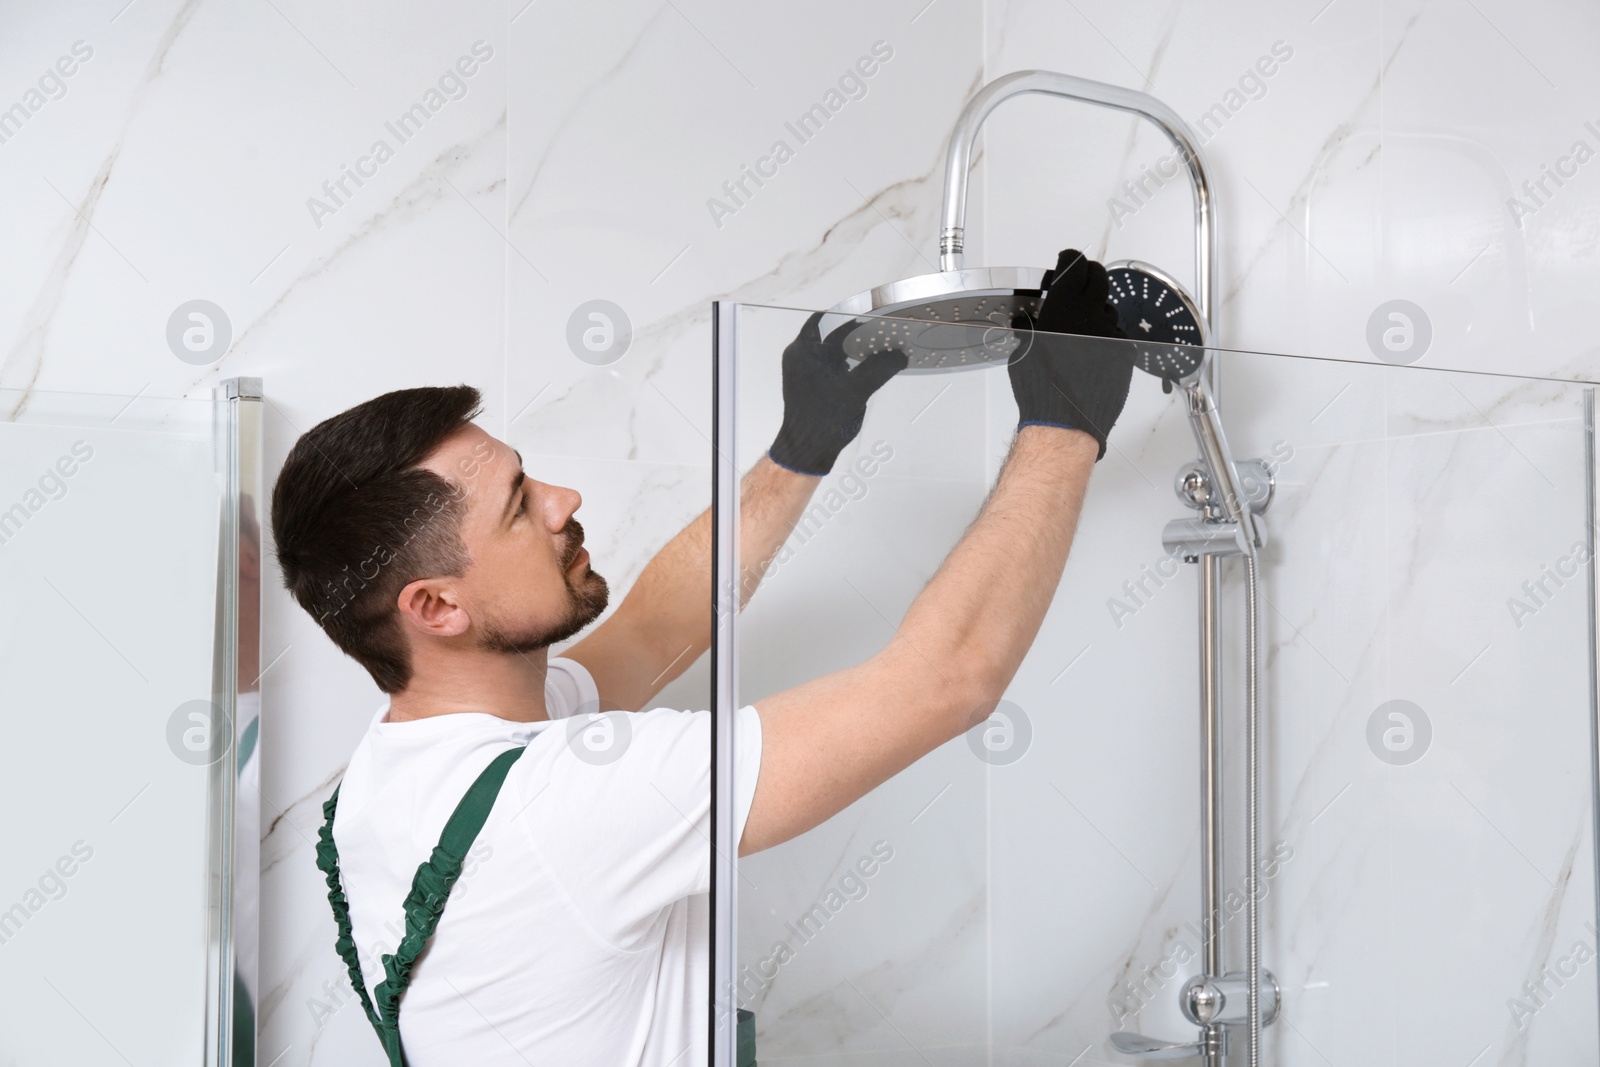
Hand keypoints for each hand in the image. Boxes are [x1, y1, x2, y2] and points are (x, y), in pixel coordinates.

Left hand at [768, 312, 907, 475]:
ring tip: (874, 346)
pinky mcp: (808, 382)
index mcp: (804, 351)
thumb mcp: (858, 390)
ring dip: (850, 346)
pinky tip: (863, 364)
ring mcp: (802, 369)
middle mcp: (799, 356)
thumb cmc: (823, 420)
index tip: (871, 315)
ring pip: (830, 347)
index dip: (850, 315)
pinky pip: (829, 362)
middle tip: (877, 330)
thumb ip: (880, 368)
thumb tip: (899, 355)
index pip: (828, 319)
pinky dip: (845, 359)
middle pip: (829, 332)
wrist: (807, 449)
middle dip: (853, 331)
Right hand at [1008, 248, 1132, 460]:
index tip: (1066, 260)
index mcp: (1064, 307)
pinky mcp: (1124, 352)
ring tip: (1081, 327)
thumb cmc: (1041, 388)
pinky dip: (1106, 337)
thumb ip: (1030, 328)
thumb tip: (1027, 321)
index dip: (1070, 259)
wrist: (1065, 421)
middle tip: (1079, 281)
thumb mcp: (1024, 350)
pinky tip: (1093, 351)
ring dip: (1096, 311)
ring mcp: (1111, 333)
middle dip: (1088, 275)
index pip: (1074, 265)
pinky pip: (1117, 335)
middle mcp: (1091, 315)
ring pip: (1108, 309)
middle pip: (1099, 278)